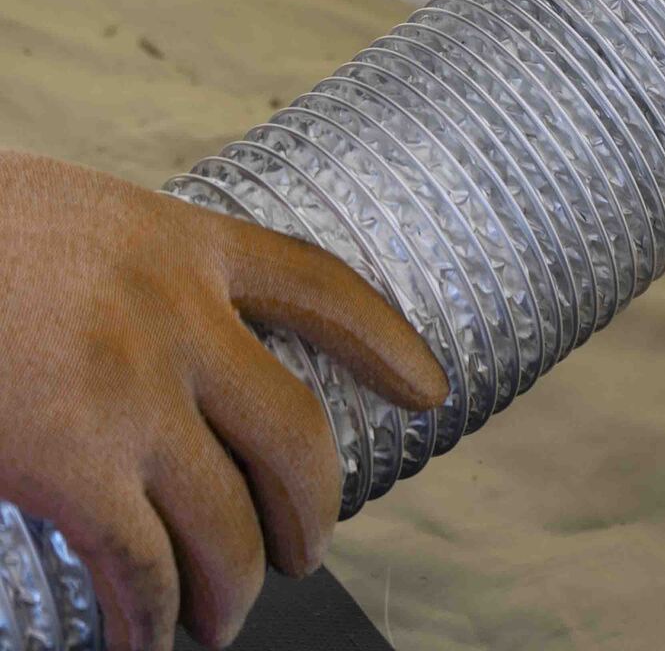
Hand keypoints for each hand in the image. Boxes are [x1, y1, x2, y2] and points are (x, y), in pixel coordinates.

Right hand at [0, 151, 446, 650]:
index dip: (386, 341)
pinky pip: (145, 566)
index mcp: (186, 243)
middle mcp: (181, 315)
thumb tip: (180, 342)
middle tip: (308, 549)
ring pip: (229, 516)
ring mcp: (134, 390)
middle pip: (295, 430)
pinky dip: (155, 618)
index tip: (428, 387)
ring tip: (226, 619)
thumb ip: (143, 275)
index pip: (323, 289)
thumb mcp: (81, 218)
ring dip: (237, 585)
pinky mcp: (74, 461)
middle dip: (313, 505)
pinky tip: (147, 640)